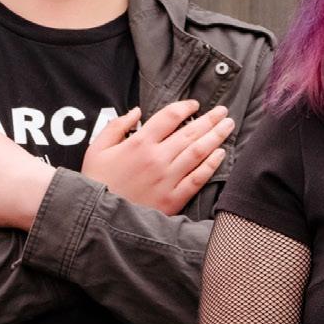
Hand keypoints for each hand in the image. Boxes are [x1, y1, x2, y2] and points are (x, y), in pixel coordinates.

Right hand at [81, 99, 231, 213]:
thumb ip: (116, 126)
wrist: (97, 219)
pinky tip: (221, 154)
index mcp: (139, 143)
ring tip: (228, 126)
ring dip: (216, 137)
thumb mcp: (97, 149)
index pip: (169, 117)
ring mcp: (167, 179)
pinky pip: (197, 179)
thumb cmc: (96, 182)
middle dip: (209, 119)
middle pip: (190, 133)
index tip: (195, 104)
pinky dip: (211, 165)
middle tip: (223, 110)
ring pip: (198, 152)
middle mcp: (157, 159)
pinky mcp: (173, 199)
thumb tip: (136, 111)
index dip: (185, 107)